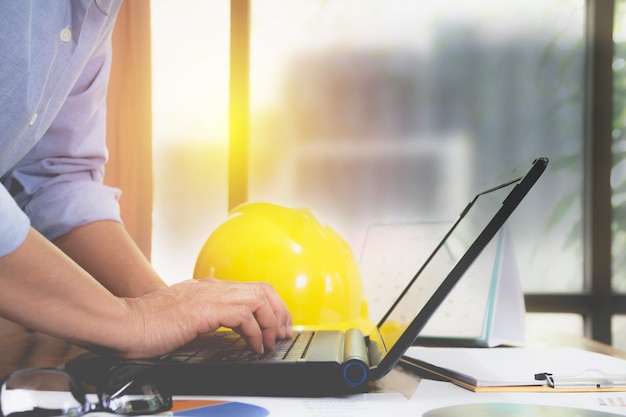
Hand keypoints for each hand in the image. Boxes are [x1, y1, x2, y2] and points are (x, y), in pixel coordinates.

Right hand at [120, 278, 292, 357]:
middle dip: (280, 312)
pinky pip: (245, 315)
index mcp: (208, 288)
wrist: (126, 323)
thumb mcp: (184, 319)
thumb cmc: (147, 325)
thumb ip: (204, 320)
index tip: (278, 325)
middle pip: (263, 289)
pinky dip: (256, 332)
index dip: (271, 306)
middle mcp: (213, 287)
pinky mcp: (207, 308)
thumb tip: (222, 332)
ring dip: (272, 322)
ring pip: (259, 298)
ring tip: (272, 342)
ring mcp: (210, 295)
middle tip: (284, 333)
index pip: (251, 289)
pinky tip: (254, 346)